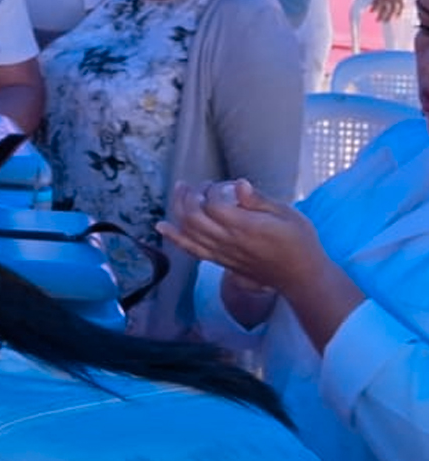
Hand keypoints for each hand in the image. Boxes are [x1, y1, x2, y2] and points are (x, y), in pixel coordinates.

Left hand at [157, 179, 330, 294]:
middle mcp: (228, 240)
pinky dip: (174, 237)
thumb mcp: (287, 215)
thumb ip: (259, 200)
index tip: (223, 185)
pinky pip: (191, 249)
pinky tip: (161, 226)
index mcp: (245, 227)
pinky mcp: (219, 260)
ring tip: (180, 189)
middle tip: (199, 183)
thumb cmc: (299, 242)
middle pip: (193, 216)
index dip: (212, 190)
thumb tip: (238, 184)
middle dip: (190, 194)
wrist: (300, 276)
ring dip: (178, 207)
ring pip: (188, 230)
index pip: (213, 205)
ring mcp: (221, 252)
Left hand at [368, 0, 406, 22]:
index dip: (374, 8)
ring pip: (392, 10)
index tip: (371, 12)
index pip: (377, 3)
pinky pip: (400, 7)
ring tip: (386, 22)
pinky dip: (399, 12)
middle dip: (381, 16)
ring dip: (389, 16)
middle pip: (384, 9)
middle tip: (377, 21)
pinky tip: (397, 17)